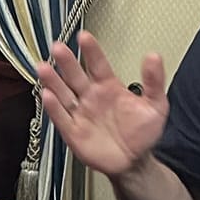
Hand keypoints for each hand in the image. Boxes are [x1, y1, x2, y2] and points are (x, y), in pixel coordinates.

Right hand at [36, 31, 168, 177]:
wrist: (134, 162)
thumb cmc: (143, 134)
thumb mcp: (156, 106)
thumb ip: (154, 81)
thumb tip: (154, 57)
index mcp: (108, 87)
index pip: (97, 64)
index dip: (91, 51)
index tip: (84, 36)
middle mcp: (91, 97)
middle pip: (75, 76)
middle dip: (66, 62)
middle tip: (58, 47)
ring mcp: (80, 113)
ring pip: (62, 93)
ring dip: (52, 81)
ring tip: (43, 67)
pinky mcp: (73, 132)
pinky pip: (61, 117)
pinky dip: (53, 107)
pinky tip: (47, 95)